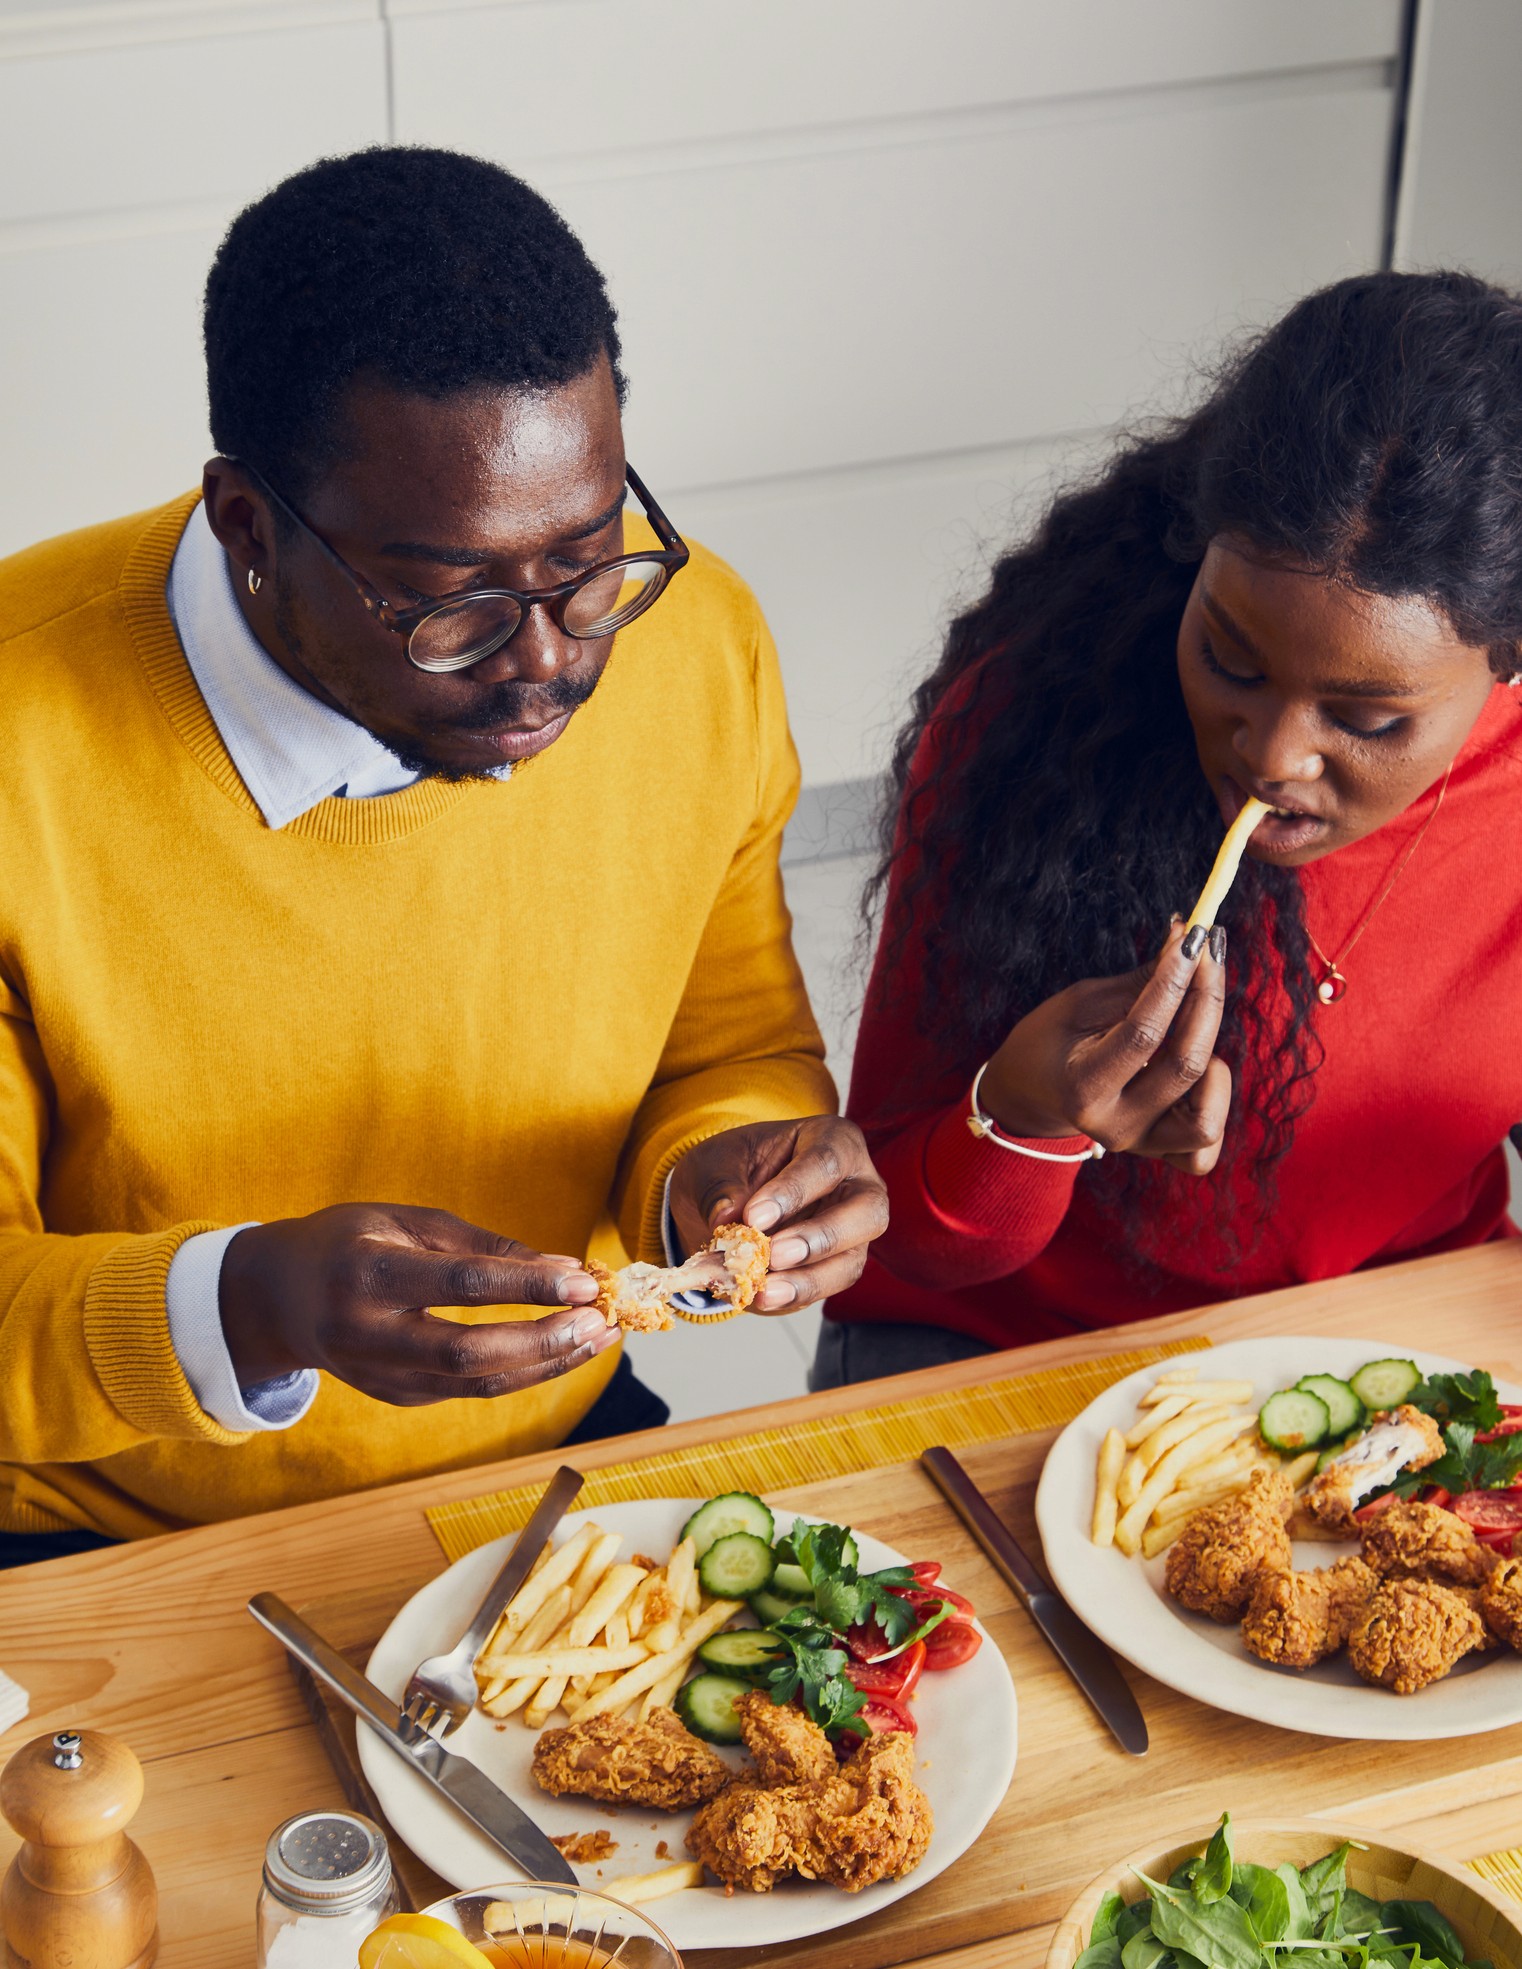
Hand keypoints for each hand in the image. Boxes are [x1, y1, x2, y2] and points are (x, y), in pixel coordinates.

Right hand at [218, 1203, 616, 1404]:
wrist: (277, 1299)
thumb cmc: (349, 1242)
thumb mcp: (406, 1221)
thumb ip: (481, 1245)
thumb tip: (562, 1268)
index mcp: (365, 1273)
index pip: (459, 1284)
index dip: (527, 1285)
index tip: (584, 1280)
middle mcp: (366, 1333)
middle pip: (469, 1354)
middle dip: (545, 1341)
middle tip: (602, 1319)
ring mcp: (378, 1376)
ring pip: (477, 1386)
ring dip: (548, 1364)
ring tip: (601, 1336)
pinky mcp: (396, 1397)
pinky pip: (471, 1391)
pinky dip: (524, 1372)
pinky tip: (563, 1348)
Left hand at [669, 1116, 889, 1313]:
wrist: (726, 1202)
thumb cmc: (732, 1169)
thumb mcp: (715, 1162)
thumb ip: (720, 1185)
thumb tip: (724, 1216)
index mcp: (833, 1140)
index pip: (826, 1162)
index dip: (793, 1191)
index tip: (753, 1217)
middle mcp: (858, 1184)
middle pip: (866, 1211)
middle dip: (820, 1237)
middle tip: (774, 1254)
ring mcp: (854, 1230)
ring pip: (851, 1260)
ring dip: (808, 1279)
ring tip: (764, 1290)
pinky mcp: (839, 1266)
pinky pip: (828, 1286)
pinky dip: (795, 1295)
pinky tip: (763, 1296)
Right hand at [977, 922, 1230, 1174]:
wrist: (1031, 1094)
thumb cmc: (1050, 1042)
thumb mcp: (1081, 1005)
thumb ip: (1139, 984)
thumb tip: (1188, 944)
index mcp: (1083, 1088)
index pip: (1144, 1031)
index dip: (1173, 979)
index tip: (1191, 936)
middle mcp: (1115, 1125)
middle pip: (1186, 1065)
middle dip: (1205, 997)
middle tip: (1207, 952)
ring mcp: (1140, 1144)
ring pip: (1206, 1119)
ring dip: (1212, 1059)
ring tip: (1192, 1025)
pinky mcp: (1159, 1151)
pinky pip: (1204, 1151)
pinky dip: (1214, 1109)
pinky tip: (1202, 1070)